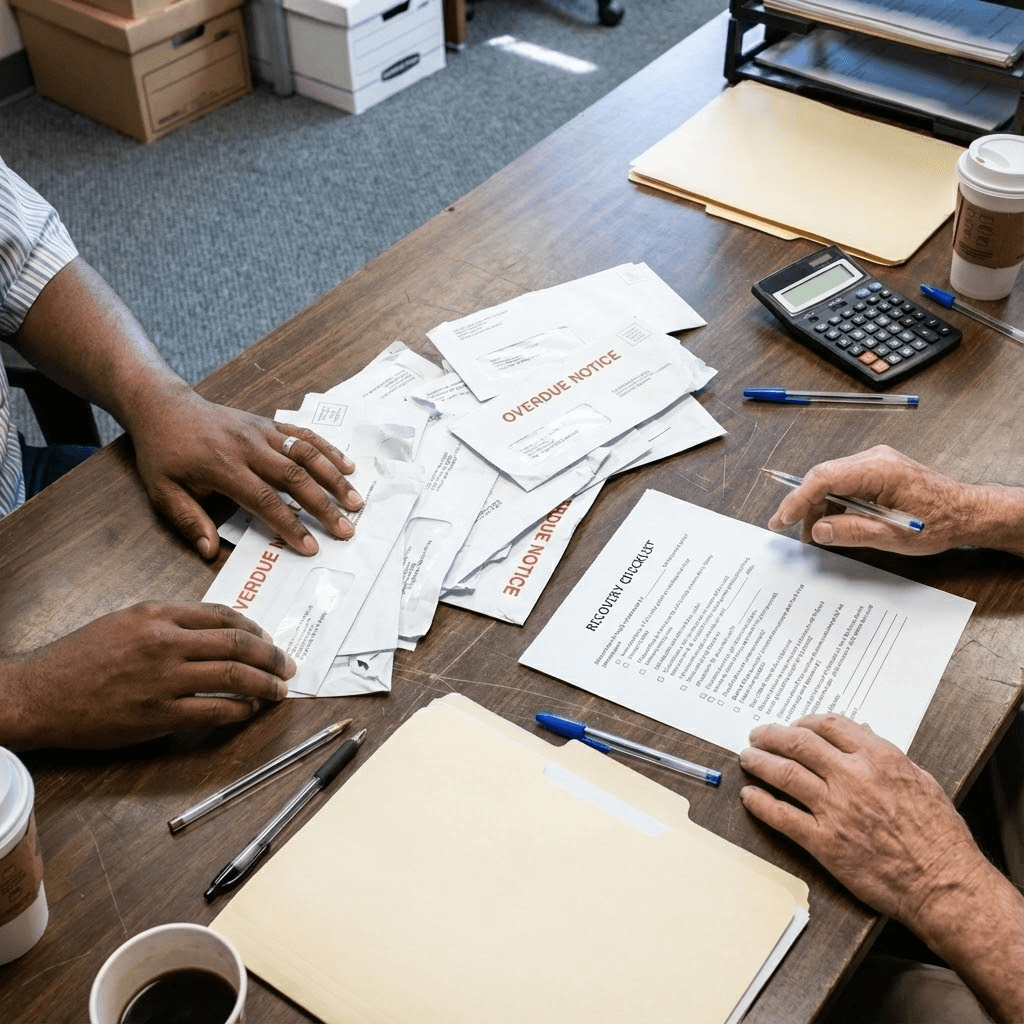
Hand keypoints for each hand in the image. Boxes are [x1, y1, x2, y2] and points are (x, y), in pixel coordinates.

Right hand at [0, 602, 293, 748]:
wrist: (38, 694)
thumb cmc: (77, 659)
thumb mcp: (124, 622)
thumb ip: (167, 622)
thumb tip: (211, 632)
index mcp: (157, 614)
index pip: (222, 615)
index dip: (253, 628)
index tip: (267, 638)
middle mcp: (165, 642)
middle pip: (237, 644)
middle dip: (270, 655)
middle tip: (287, 665)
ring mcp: (163, 679)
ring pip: (233, 677)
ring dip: (265, 684)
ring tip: (279, 690)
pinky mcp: (159, 715)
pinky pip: (214, 711)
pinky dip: (240, 711)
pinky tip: (249, 711)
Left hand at [128, 383, 363, 557]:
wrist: (164, 407)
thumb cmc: (164, 453)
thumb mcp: (163, 491)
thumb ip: (188, 520)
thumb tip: (209, 551)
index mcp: (223, 467)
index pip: (264, 500)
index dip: (290, 525)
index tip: (310, 547)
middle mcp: (248, 447)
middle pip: (294, 478)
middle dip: (323, 506)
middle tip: (345, 529)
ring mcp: (262, 432)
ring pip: (306, 454)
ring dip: (334, 478)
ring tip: (355, 501)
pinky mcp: (269, 423)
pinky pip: (304, 435)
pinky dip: (328, 450)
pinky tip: (347, 466)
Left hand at [738, 714, 987, 926]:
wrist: (944, 885)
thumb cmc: (939, 837)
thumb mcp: (921, 781)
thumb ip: (887, 756)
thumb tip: (861, 733)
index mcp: (878, 758)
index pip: (828, 724)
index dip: (804, 722)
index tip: (793, 726)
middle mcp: (852, 777)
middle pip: (798, 743)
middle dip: (771, 736)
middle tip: (757, 735)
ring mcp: (835, 809)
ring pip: (784, 774)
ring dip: (759, 762)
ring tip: (747, 757)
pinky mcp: (824, 843)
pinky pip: (781, 816)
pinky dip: (760, 803)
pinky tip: (750, 797)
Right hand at [767, 445, 979, 553]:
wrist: (966, 513)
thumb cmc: (939, 523)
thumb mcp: (894, 536)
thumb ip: (853, 532)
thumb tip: (819, 530)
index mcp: (879, 470)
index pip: (824, 478)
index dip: (798, 499)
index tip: (782, 519)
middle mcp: (875, 458)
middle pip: (823, 477)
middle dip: (804, 505)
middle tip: (788, 528)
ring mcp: (875, 462)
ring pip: (831, 480)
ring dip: (819, 506)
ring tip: (815, 534)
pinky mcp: (876, 470)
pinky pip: (844, 483)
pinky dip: (833, 503)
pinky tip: (833, 523)